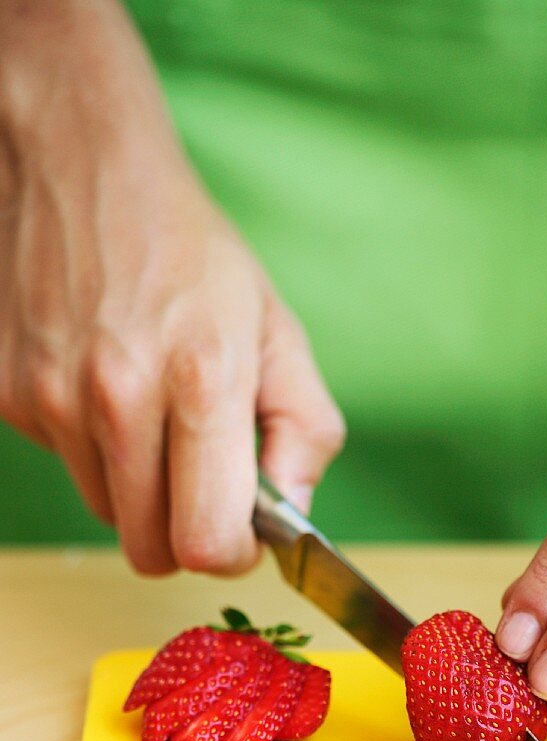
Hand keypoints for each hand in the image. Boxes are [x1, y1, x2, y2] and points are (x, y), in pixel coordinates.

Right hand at [0, 1, 343, 575]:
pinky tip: (103, 381)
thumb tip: (293, 511)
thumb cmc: (192, 252)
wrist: (82, 168)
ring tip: (151, 409)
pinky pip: (65, 464)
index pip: (207, 543)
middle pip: (150, 550)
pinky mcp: (7, 397)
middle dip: (184, 529)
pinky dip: (91, 446)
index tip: (241, 530)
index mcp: (201, 380)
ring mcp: (51, 399)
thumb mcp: (276, 330)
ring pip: (108, 512)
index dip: (232, 552)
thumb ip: (303, 429)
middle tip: (201, 478)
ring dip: (137, 487)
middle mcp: (116, 398)